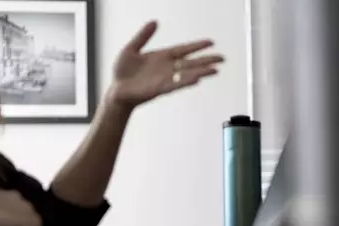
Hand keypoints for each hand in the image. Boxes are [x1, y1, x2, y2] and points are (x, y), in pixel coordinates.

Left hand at [109, 21, 224, 106]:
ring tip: (215, 70)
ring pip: (187, 74)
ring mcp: (165, 79)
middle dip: (206, 60)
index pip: (184, 50)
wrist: (117, 90)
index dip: (196, 46)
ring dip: (201, 72)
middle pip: (191, 63)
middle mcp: (167, 68)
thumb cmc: (123, 71)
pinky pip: (176, 85)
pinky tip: (197, 79)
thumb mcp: (131, 48)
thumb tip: (154, 22)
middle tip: (222, 58)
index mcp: (162, 57)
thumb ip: (143, 36)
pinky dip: (186, 81)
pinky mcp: (160, 89)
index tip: (211, 42)